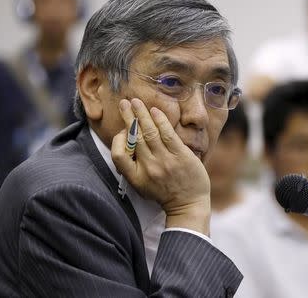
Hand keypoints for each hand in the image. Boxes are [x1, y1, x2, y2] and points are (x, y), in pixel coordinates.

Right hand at [111, 98, 210, 234]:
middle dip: (128, 117)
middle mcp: (149, 168)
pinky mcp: (181, 156)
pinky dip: (160, 120)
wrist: (189, 205)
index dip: (118, 140)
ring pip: (149, 132)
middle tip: (123, 102)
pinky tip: (155, 111)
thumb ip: (133, 166)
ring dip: (141, 114)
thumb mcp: (142, 186)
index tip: (122, 130)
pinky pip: (168, 134)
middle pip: (135, 137)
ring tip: (136, 101)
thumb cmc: (164, 193)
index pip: (118, 156)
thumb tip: (127, 142)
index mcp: (136, 177)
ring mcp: (165, 161)